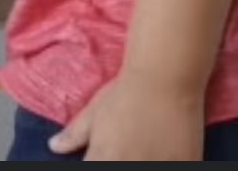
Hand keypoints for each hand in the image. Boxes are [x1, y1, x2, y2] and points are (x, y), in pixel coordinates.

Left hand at [48, 76, 204, 161]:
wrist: (166, 75)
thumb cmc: (127, 92)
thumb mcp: (95, 111)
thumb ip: (74, 133)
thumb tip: (53, 146)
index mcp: (102, 160)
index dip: (94, 165)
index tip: (99, 158)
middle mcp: (127, 167)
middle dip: (119, 163)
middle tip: (125, 152)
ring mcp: (156, 168)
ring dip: (143, 163)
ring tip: (144, 152)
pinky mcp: (184, 165)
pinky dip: (169, 164)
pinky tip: (166, 155)